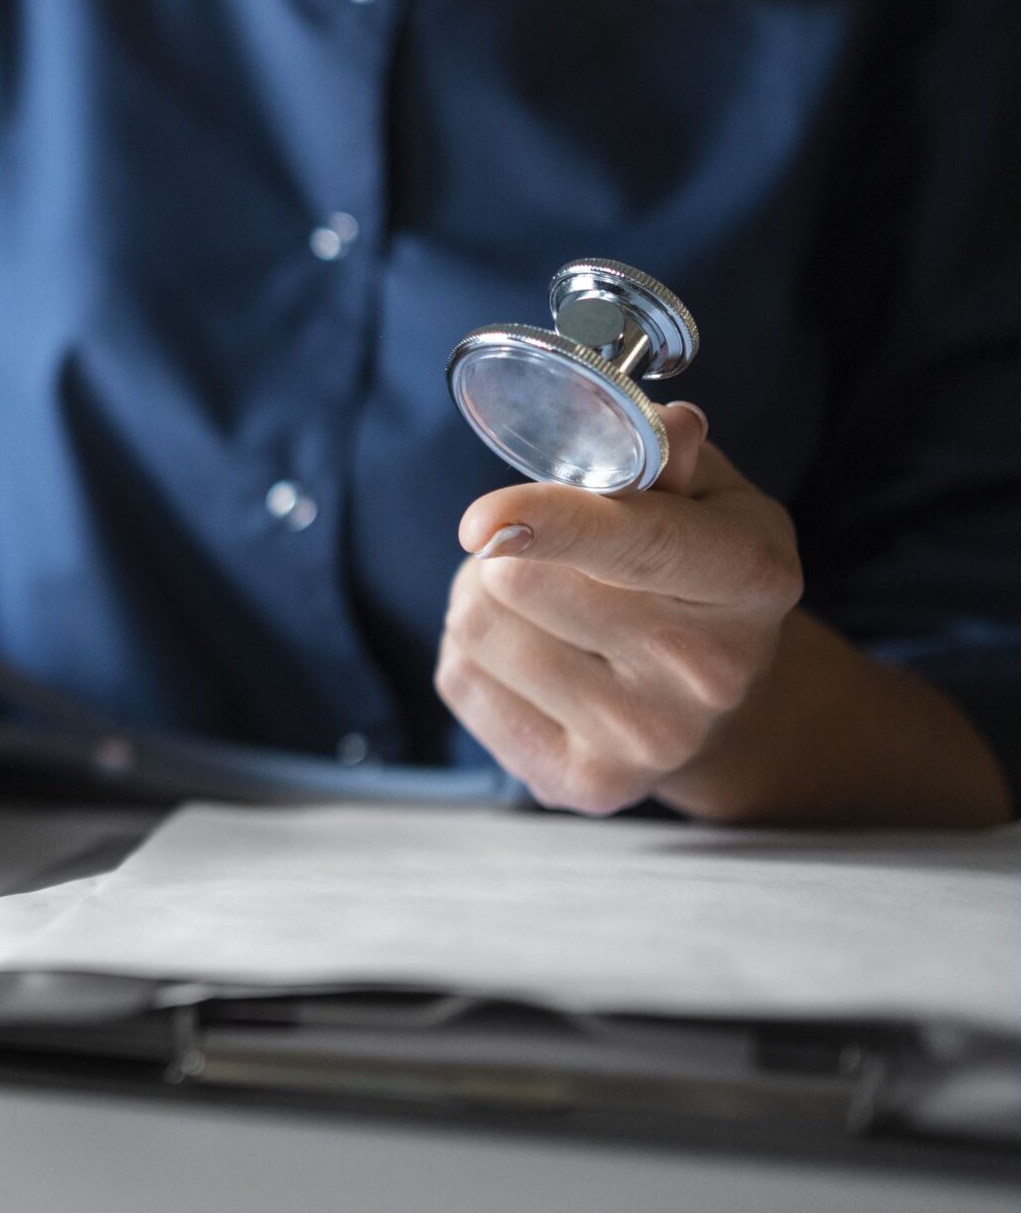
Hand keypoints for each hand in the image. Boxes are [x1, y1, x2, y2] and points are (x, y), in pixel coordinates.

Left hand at [435, 403, 804, 815]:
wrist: (714, 702)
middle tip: (538, 549)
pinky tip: (531, 657)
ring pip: (480, 626)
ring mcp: (647, 740)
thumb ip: (670, 456)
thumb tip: (664, 428)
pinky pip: (463, 682)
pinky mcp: (583, 784)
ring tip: (537, 602)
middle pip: (522, 579)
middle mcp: (708, 673)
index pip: (640, 545)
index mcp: (750, 580)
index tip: (481, 520)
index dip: (554, 524)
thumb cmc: (696, 570)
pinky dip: (474, 654)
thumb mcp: (707, 497)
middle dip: (506, 548)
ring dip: (483, 595)